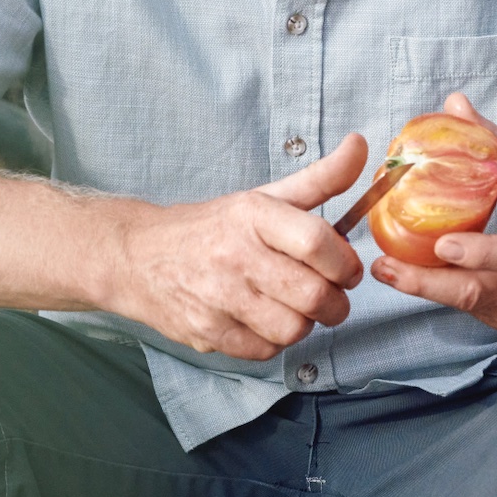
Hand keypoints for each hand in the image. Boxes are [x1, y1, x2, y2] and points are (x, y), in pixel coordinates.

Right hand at [103, 133, 367, 360]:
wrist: (136, 256)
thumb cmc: (212, 228)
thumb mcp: (266, 196)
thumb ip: (321, 177)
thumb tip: (360, 146)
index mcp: (253, 216)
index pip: (316, 242)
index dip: (345, 262)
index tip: (347, 268)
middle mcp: (234, 255)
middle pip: (313, 295)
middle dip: (335, 301)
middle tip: (329, 294)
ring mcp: (218, 298)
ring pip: (293, 328)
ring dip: (305, 323)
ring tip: (294, 307)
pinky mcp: (206, 332)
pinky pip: (264, 350)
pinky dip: (274, 341)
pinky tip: (265, 321)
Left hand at [370, 93, 496, 330]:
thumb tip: (456, 105)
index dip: (479, 254)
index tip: (442, 244)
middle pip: (476, 292)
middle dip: (425, 283)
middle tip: (384, 265)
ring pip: (467, 304)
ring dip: (425, 288)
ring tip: (385, 269)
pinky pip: (471, 309)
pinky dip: (443, 292)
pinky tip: (415, 276)